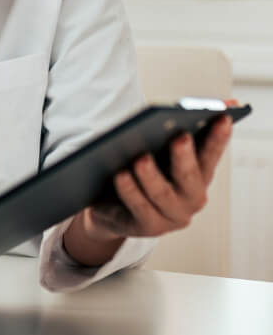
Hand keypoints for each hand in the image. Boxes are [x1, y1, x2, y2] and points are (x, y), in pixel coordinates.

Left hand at [63, 105, 235, 265]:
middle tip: (180, 137)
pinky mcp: (148, 227)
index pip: (211, 154)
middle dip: (185, 156)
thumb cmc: (140, 173)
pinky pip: (139, 208)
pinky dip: (130, 190)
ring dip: (151, 175)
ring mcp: (171, 215)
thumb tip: (188, 108)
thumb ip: (171, 131)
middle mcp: (191, 197)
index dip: (218, 137)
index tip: (222, 117)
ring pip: (162, 194)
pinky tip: (120, 175)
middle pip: (189, 176)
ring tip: (140, 158)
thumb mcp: (156, 152)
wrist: (112, 208)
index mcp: (198, 174)